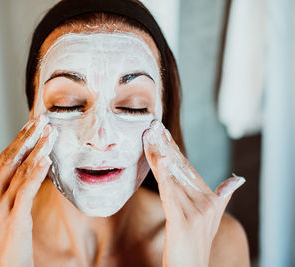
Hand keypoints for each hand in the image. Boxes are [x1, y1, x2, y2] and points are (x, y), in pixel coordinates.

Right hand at [0, 114, 57, 266]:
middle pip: (12, 160)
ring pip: (21, 171)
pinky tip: (46, 159)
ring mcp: (1, 207)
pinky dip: (36, 173)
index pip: (4, 158)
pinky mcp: (15, 218)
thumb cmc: (2, 235)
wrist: (4, 266)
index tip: (32, 123)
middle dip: (29, 138)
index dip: (19, 139)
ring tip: (50, 134)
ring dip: (38, 150)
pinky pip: (26, 190)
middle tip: (44, 120)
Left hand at [143, 120, 244, 266]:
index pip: (187, 167)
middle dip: (165, 145)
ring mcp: (196, 212)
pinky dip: (163, 176)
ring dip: (158, 155)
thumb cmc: (196, 243)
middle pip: (180, 168)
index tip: (161, 132)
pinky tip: (158, 160)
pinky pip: (170, 194)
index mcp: (209, 198)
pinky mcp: (183, 222)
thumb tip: (236, 180)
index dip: (173, 148)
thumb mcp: (211, 218)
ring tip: (150, 136)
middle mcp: (205, 202)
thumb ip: (222, 197)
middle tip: (153, 125)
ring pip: (173, 177)